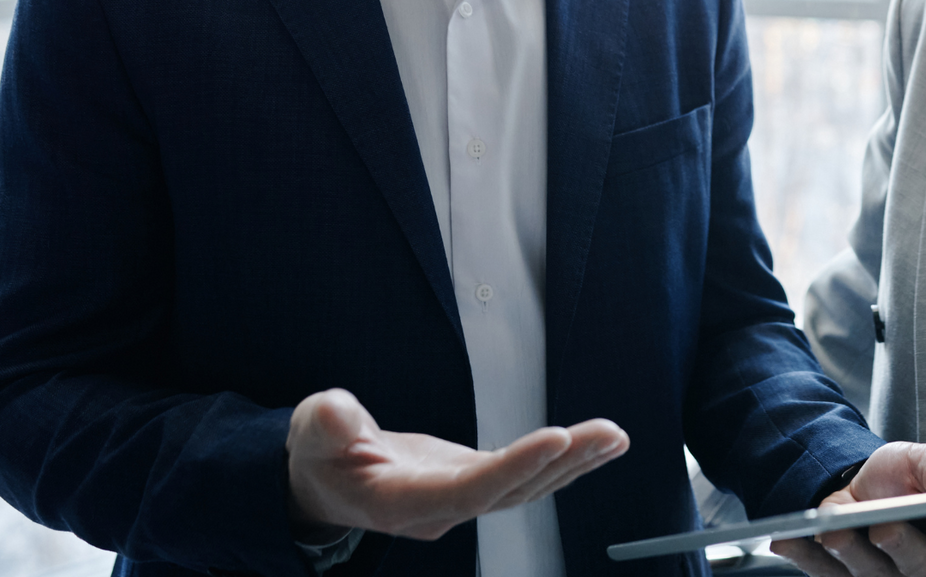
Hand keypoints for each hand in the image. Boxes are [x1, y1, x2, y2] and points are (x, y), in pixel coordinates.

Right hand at [285, 388, 628, 540]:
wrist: (323, 478)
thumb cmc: (319, 453)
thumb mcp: (310, 429)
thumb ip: (327, 423)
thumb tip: (339, 416)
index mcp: (400, 502)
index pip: (467, 491)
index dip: (513, 469)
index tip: (556, 438)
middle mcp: (439, 509)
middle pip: (510, 493)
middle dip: (561, 463)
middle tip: (606, 434)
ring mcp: (459, 499)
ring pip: (526, 489)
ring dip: (574, 463)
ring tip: (615, 437)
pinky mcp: (472, 483)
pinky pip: (525, 478)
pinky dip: (563, 460)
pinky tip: (598, 443)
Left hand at [771, 442, 925, 576]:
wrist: (862, 484)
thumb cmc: (903, 479)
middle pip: (918, 566)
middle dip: (900, 545)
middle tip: (885, 527)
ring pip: (870, 573)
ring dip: (849, 551)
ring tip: (833, 529)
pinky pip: (825, 573)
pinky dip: (805, 555)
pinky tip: (787, 539)